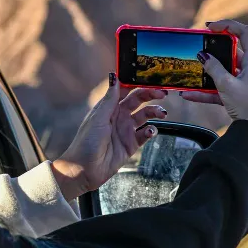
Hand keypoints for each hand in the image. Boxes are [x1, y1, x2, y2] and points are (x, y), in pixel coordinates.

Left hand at [52, 73, 167, 199]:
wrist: (84, 170)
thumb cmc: (86, 142)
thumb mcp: (98, 118)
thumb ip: (110, 99)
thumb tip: (115, 77)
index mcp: (109, 107)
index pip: (126, 90)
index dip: (137, 84)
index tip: (150, 79)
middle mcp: (118, 116)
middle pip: (138, 101)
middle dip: (151, 95)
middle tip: (162, 93)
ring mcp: (125, 130)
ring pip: (145, 116)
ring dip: (154, 112)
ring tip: (161, 113)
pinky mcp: (131, 145)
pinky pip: (145, 134)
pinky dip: (151, 131)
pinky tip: (151, 131)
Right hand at [181, 19, 247, 133]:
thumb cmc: (247, 106)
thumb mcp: (227, 85)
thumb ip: (214, 68)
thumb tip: (203, 55)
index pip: (244, 33)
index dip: (228, 25)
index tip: (210, 27)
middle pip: (232, 52)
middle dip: (214, 50)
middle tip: (198, 46)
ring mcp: (245, 82)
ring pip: (224, 71)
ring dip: (208, 72)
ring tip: (192, 71)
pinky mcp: (239, 94)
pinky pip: (221, 88)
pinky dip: (207, 90)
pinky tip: (189, 95)